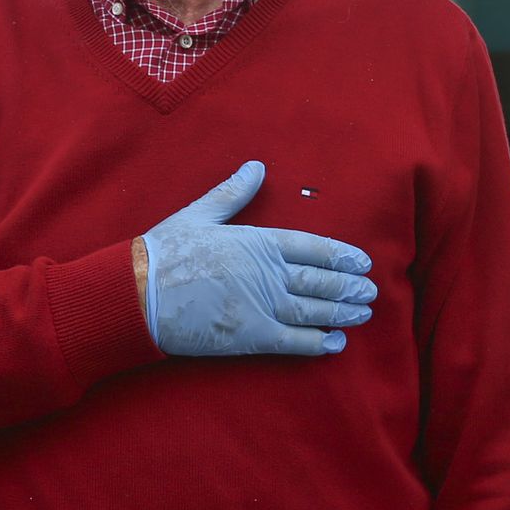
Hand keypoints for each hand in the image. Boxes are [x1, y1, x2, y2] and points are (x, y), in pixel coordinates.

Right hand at [140, 161, 377, 357]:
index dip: (342, 255)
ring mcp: (262, 307)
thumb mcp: (197, 214)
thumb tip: (257, 166)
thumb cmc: (164, 252)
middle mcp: (267, 274)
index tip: (363, 262)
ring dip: (343, 312)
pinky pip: (295, 342)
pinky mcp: (252, 337)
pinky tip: (335, 342)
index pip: (313, 246)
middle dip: (350, 286)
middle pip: (321, 280)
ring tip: (362, 313)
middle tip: (370, 290)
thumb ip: (232, 193)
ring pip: (315, 310)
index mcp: (257, 242)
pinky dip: (319, 343)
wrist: (138, 294)